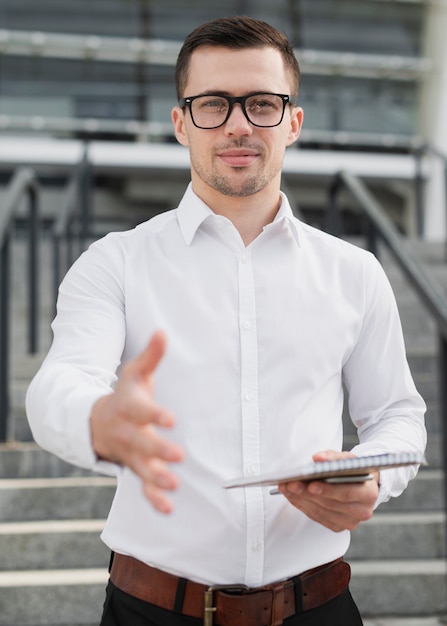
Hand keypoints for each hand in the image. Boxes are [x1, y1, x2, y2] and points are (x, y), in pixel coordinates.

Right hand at [90, 330, 183, 513]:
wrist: (96, 422)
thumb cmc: (125, 395)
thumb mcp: (135, 373)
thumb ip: (151, 356)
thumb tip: (162, 331)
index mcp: (129, 408)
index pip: (141, 411)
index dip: (155, 415)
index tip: (171, 419)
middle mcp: (128, 433)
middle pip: (141, 443)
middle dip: (157, 450)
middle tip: (177, 455)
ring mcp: (130, 454)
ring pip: (141, 468)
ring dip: (156, 478)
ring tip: (173, 485)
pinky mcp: (134, 468)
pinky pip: (141, 487)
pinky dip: (153, 498)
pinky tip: (168, 508)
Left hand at [278, 450, 378, 531]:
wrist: (362, 484)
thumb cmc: (354, 470)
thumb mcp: (347, 458)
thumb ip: (333, 457)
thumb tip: (317, 459)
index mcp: (369, 493)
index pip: (346, 493)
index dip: (328, 490)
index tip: (310, 484)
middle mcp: (362, 511)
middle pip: (330, 504)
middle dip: (307, 493)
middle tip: (291, 484)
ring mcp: (350, 522)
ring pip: (321, 512)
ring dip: (301, 499)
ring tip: (286, 487)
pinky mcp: (338, 526)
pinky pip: (317, 517)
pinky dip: (302, 505)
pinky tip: (292, 495)